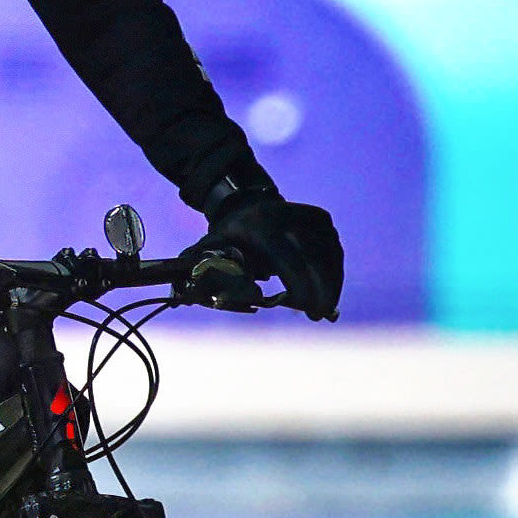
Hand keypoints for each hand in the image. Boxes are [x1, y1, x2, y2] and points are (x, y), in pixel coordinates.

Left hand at [198, 177, 342, 320]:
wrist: (248, 202)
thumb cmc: (231, 234)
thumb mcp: (215, 247)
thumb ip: (205, 271)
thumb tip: (183, 300)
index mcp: (263, 227)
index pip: (290, 261)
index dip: (302, 288)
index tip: (306, 309)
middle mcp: (290, 217)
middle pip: (316, 259)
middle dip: (322, 290)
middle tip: (318, 314)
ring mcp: (309, 216)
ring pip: (330, 255)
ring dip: (331, 284)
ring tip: (324, 307)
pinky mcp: (322, 219)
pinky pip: (334, 250)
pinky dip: (334, 272)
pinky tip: (330, 291)